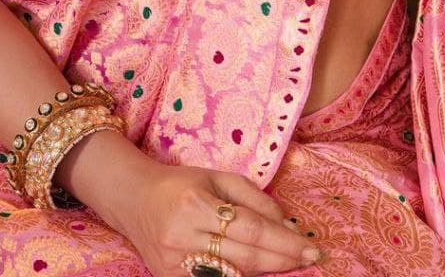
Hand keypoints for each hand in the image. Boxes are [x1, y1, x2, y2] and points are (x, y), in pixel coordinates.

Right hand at [109, 159, 323, 275]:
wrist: (133, 200)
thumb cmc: (179, 184)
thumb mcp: (216, 177)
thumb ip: (252, 197)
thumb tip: (284, 222)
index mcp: (196, 206)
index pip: (251, 229)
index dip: (283, 240)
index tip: (310, 246)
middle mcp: (184, 237)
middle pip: (245, 257)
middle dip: (282, 259)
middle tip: (310, 258)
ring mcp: (175, 264)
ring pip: (233, 276)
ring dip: (265, 272)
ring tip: (289, 264)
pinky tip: (258, 272)